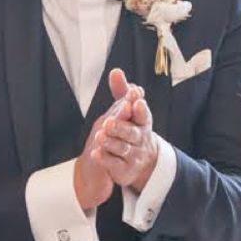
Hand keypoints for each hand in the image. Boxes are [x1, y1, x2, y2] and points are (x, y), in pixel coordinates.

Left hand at [94, 67, 157, 191]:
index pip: (143, 115)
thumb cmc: (133, 129)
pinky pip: (114, 164)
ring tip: (100, 136)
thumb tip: (116, 71)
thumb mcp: (128, 109)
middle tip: (109, 122)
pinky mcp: (124, 169)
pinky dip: (105, 158)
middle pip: (132, 133)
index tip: (135, 101)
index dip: (140, 109)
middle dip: (121, 127)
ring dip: (111, 142)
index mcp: (143, 123)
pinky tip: (96, 152)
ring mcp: (133, 155)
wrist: (141, 161)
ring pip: (122, 148)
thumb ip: (122, 91)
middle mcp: (140, 139)